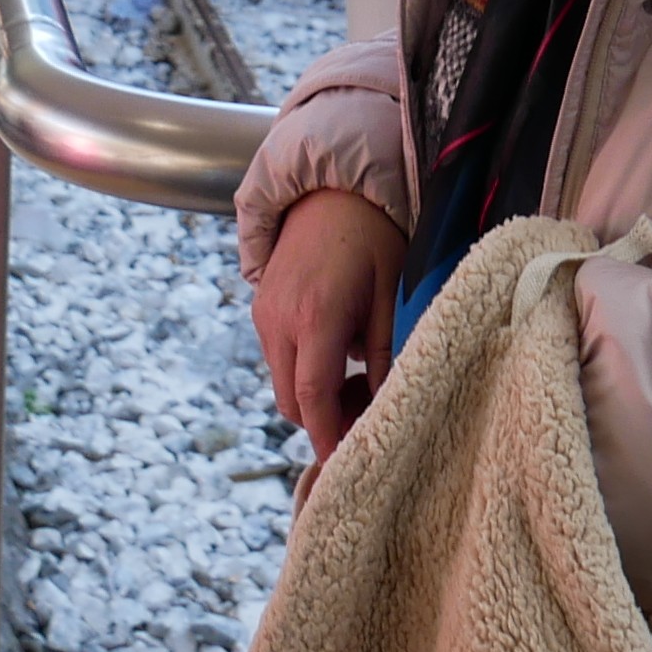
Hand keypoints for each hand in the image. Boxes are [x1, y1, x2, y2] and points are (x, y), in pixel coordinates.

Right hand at [252, 186, 405, 472]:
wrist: (332, 188)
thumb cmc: (373, 239)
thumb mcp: (391, 297)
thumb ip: (387, 356)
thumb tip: (385, 407)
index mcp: (316, 317)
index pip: (312, 398)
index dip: (327, 436)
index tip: (344, 463)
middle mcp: (280, 319)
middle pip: (290, 401)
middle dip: (322, 421)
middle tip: (363, 415)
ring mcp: (264, 313)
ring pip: (282, 381)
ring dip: (311, 396)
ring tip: (355, 382)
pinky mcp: (260, 306)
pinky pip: (277, 357)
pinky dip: (301, 371)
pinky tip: (335, 356)